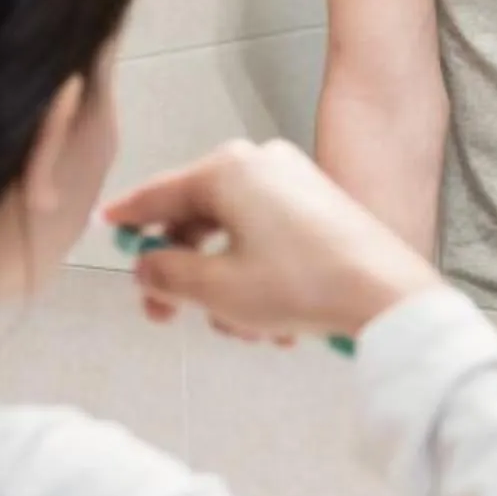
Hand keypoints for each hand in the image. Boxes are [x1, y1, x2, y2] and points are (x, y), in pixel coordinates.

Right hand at [101, 139, 441, 341]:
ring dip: (225, 287)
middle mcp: (260, 165)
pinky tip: (273, 323)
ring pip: (232, 238)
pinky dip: (258, 278)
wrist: (388, 294)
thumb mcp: (215, 289)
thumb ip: (165, 275)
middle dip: (181, 274)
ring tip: (243, 329)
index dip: (128, 218)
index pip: (159, 194)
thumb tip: (146, 268)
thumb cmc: (307, 284)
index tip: (108, 228)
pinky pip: (267, 241)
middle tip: (164, 315)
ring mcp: (293, 183)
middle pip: (196, 219)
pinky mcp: (318, 208)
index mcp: (228, 170)